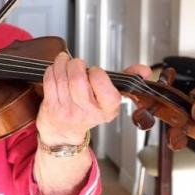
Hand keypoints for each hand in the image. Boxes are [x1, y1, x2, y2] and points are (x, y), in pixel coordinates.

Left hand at [36, 53, 151, 144]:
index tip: (95, 71)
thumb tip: (145, 70)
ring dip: (62, 63)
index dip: (97, 74)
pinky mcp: (51, 107)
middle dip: (76, 65)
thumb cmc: (88, 111)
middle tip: (77, 63)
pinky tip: (56, 67)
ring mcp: (67, 110)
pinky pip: (50, 82)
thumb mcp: (111, 99)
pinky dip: (52, 70)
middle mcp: (87, 112)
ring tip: (65, 60)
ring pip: (62, 79)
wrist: (64, 135)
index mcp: (106, 109)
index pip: (103, 87)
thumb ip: (127, 80)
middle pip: (78, 81)